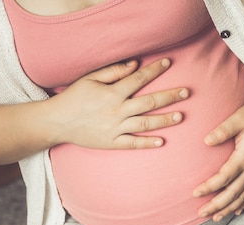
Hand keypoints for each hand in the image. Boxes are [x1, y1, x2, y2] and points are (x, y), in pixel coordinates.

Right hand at [45, 59, 188, 148]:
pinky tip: (162, 142)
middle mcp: (116, 110)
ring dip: (164, 119)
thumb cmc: (74, 98)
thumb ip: (113, 72)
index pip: (138, 79)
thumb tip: (135, 64)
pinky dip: (147, 143)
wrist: (56, 122)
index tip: (168, 63)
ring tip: (181, 116)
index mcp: (112, 93)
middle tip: (186, 92)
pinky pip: (133, 143)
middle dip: (169, 96)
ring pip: (145, 123)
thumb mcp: (89, 79)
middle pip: (148, 102)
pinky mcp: (112, 142)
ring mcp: (115, 128)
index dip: (154, 70)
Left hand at [193, 102, 243, 221]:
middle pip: (233, 193)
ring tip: (215, 217)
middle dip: (216, 205)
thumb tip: (206, 141)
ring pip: (243, 197)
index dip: (209, 187)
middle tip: (201, 213)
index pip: (224, 177)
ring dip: (228, 209)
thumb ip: (222, 130)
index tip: (195, 193)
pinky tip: (236, 211)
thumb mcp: (238, 118)